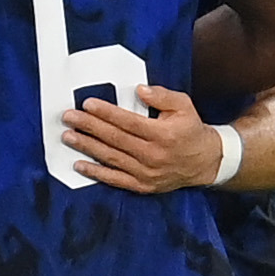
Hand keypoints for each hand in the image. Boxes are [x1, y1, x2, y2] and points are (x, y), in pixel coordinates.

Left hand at [60, 81, 232, 193]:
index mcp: (163, 134)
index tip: (87, 104)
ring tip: (68, 136)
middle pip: (115, 139)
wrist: (205, 162)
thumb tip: (139, 90)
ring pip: (111, 158)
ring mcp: (146, 172)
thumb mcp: (184, 106)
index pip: (128, 122)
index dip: (106, 113)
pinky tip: (79, 165)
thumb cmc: (191, 130)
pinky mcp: (142, 185)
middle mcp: (153, 155)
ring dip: (87, 147)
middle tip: (69, 117)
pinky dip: (96, 173)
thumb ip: (162, 96)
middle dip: (89, 126)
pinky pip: (115, 180)